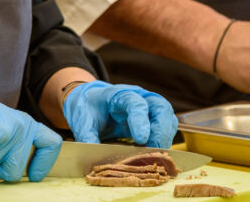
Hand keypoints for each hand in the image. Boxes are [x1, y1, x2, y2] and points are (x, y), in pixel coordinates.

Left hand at [62, 81, 177, 148]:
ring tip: (155, 155)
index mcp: (118, 94)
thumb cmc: (88, 109)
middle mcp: (139, 97)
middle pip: (160, 107)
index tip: (141, 139)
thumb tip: (94, 155)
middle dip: (160, 130)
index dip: (140, 120)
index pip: (135, 103)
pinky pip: (167, 127)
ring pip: (168, 117)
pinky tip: (155, 153)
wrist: (91, 102)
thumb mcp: (82, 121)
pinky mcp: (153, 119)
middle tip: (153, 150)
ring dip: (165, 137)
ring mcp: (149, 106)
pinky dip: (164, 140)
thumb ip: (87, 137)